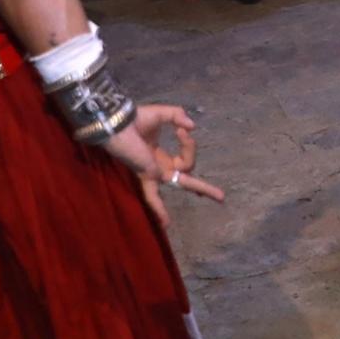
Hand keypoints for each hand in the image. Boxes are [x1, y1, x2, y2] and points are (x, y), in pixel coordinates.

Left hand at [100, 104, 224, 226]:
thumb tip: (192, 127)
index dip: (190, 145)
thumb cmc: (135, 119)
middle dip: (204, 188)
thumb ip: (177, 115)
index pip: (186, 157)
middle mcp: (159, 167)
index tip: (182, 131)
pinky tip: (166, 224)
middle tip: (222, 197)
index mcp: (160, 156)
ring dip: (201, 188)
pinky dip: (159, 210)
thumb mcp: (161, 114)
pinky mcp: (146, 174)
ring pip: (181, 182)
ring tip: (221, 197)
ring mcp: (154, 173)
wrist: (117, 123)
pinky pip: (152, 196)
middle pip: (186, 178)